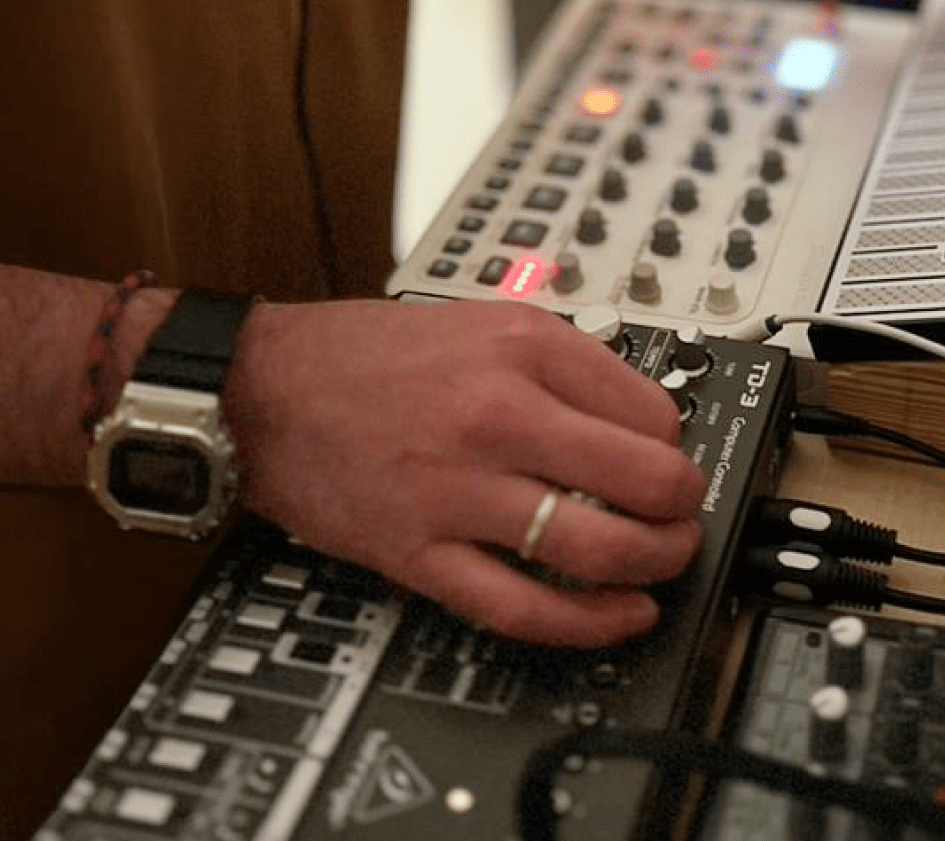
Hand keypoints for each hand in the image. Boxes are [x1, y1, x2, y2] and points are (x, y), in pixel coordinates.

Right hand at [225, 298, 705, 647]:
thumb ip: (565, 362)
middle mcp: (499, 414)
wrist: (260, 388)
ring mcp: (459, 490)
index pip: (654, 413)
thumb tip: (643, 418)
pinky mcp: (420, 552)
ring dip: (653, 565)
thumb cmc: (365, 357)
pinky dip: (587, 623)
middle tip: (682, 517)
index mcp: (523, 348)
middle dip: (684, 509)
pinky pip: (521, 606)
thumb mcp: (484, 321)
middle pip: (646, 479)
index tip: (667, 458)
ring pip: (598, 548)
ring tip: (662, 565)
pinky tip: (620, 617)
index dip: (674, 445)